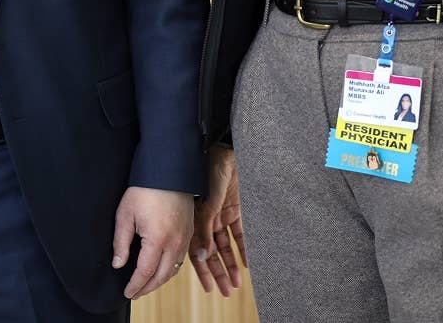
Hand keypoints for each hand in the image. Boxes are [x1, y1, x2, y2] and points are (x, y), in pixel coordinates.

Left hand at [111, 185, 192, 299]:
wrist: (170, 171)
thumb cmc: (144, 189)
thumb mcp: (125, 213)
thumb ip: (120, 242)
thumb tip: (118, 265)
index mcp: (157, 239)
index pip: (145, 272)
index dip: (135, 285)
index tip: (127, 293)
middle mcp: (175, 243)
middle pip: (161, 276)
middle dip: (147, 288)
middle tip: (134, 293)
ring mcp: (185, 239)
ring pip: (173, 270)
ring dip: (159, 281)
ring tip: (145, 285)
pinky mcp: (189, 233)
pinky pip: (180, 260)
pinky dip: (169, 270)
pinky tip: (160, 270)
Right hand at [190, 145, 246, 295]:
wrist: (224, 150)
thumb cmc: (208, 172)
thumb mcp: (206, 203)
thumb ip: (204, 230)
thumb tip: (202, 255)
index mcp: (195, 218)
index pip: (197, 251)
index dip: (203, 270)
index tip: (210, 288)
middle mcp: (207, 219)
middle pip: (213, 252)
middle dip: (219, 272)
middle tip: (226, 291)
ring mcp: (221, 214)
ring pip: (226, 245)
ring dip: (231, 263)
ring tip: (237, 282)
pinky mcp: (235, 208)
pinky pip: (240, 233)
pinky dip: (243, 247)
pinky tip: (247, 263)